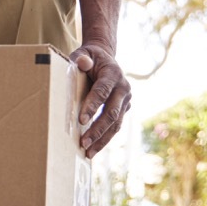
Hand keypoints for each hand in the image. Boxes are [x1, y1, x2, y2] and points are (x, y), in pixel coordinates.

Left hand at [70, 43, 130, 157]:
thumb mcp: (83, 52)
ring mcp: (125, 100)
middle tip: (83, 142)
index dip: (92, 106)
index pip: (102, 91)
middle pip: (111, 112)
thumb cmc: (90, 57)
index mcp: (112, 73)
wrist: (105, 58)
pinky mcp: (124, 109)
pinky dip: (105, 138)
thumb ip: (81, 57)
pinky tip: (93, 149)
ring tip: (88, 152)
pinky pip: (115, 126)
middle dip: (97, 129)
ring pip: (116, 124)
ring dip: (102, 139)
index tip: (80, 120)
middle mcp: (123, 88)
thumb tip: (83, 62)